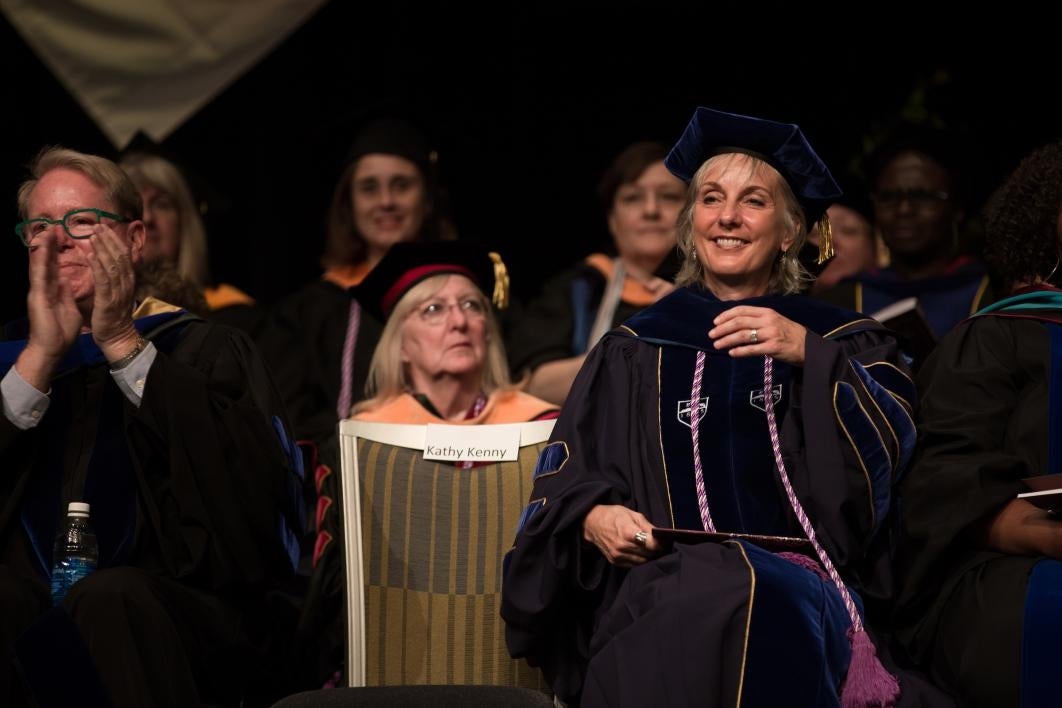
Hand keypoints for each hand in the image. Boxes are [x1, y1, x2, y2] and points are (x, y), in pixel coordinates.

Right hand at [15, 233, 81, 389]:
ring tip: (46, 231)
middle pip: (45, 262)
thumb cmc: (60, 330)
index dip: (57, 251)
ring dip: (42, 248)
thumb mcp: (68, 306)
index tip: (61, 235)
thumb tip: (66, 280)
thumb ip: (66, 293)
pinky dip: (40, 262)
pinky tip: (40, 250)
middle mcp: (43, 287)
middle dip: (49, 244)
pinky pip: (39, 276)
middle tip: (52, 226)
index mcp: (52, 289)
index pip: (54, 265)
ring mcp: (38, 291)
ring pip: (40, 265)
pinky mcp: (37, 297)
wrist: (51, 348)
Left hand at [86, 224, 139, 361]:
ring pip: (112, 265)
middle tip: (98, 225)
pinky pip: (103, 279)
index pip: (124, 256)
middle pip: (120, 256)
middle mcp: (126, 284)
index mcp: (127, 281)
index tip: (105, 228)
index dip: (115, 240)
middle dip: (109, 240)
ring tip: (92, 235)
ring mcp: (118, 292)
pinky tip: (90, 254)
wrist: (117, 338)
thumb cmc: (113, 317)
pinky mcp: (108, 300)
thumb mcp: (116, 294)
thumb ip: (113, 279)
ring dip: (102, 248)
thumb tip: (105, 263)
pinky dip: (97, 265)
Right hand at [582, 504, 658, 566]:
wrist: (592, 524)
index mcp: (628, 533)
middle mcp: (623, 546)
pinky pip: (634, 565)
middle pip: (648, 554)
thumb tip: (660, 535)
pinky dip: (640, 560)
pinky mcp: (615, 562)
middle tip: (662, 546)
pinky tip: (642, 553)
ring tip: (652, 550)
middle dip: (657, 550)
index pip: (652, 544)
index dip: (661, 544)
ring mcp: (618, 556)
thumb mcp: (631, 514)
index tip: (665, 541)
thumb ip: (647, 526)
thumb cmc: (613, 515)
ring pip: (642, 561)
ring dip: (649, 557)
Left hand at [709, 305, 806, 365]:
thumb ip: (757, 320)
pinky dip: (740, 351)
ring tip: (717, 345)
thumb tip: (734, 323)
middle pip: (739, 322)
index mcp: (767, 312)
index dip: (726, 315)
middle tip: (711, 335)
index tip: (715, 322)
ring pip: (743, 335)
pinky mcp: (773, 347)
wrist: (808, 346)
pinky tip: (732, 353)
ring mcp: (771, 334)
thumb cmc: (788, 333)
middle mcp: (768, 320)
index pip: (741, 310)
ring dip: (727, 340)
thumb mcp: (774, 320)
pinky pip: (752, 349)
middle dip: (722, 328)